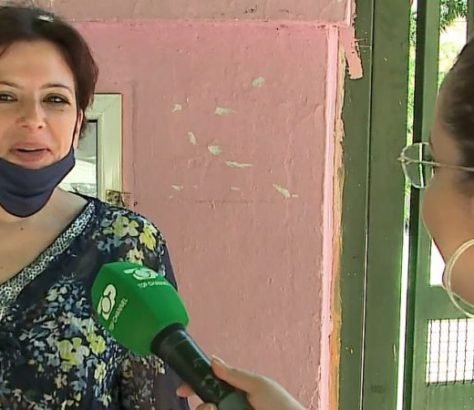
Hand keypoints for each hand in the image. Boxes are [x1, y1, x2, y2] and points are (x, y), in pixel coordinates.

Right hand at [176, 357, 305, 409]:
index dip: (195, 387)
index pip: (211, 387)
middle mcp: (232, 407)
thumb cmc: (282, 406)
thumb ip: (235, 375)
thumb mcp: (259, 385)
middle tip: (212, 408)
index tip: (182, 390)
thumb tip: (213, 360)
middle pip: (205, 406)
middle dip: (203, 406)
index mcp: (237, 393)